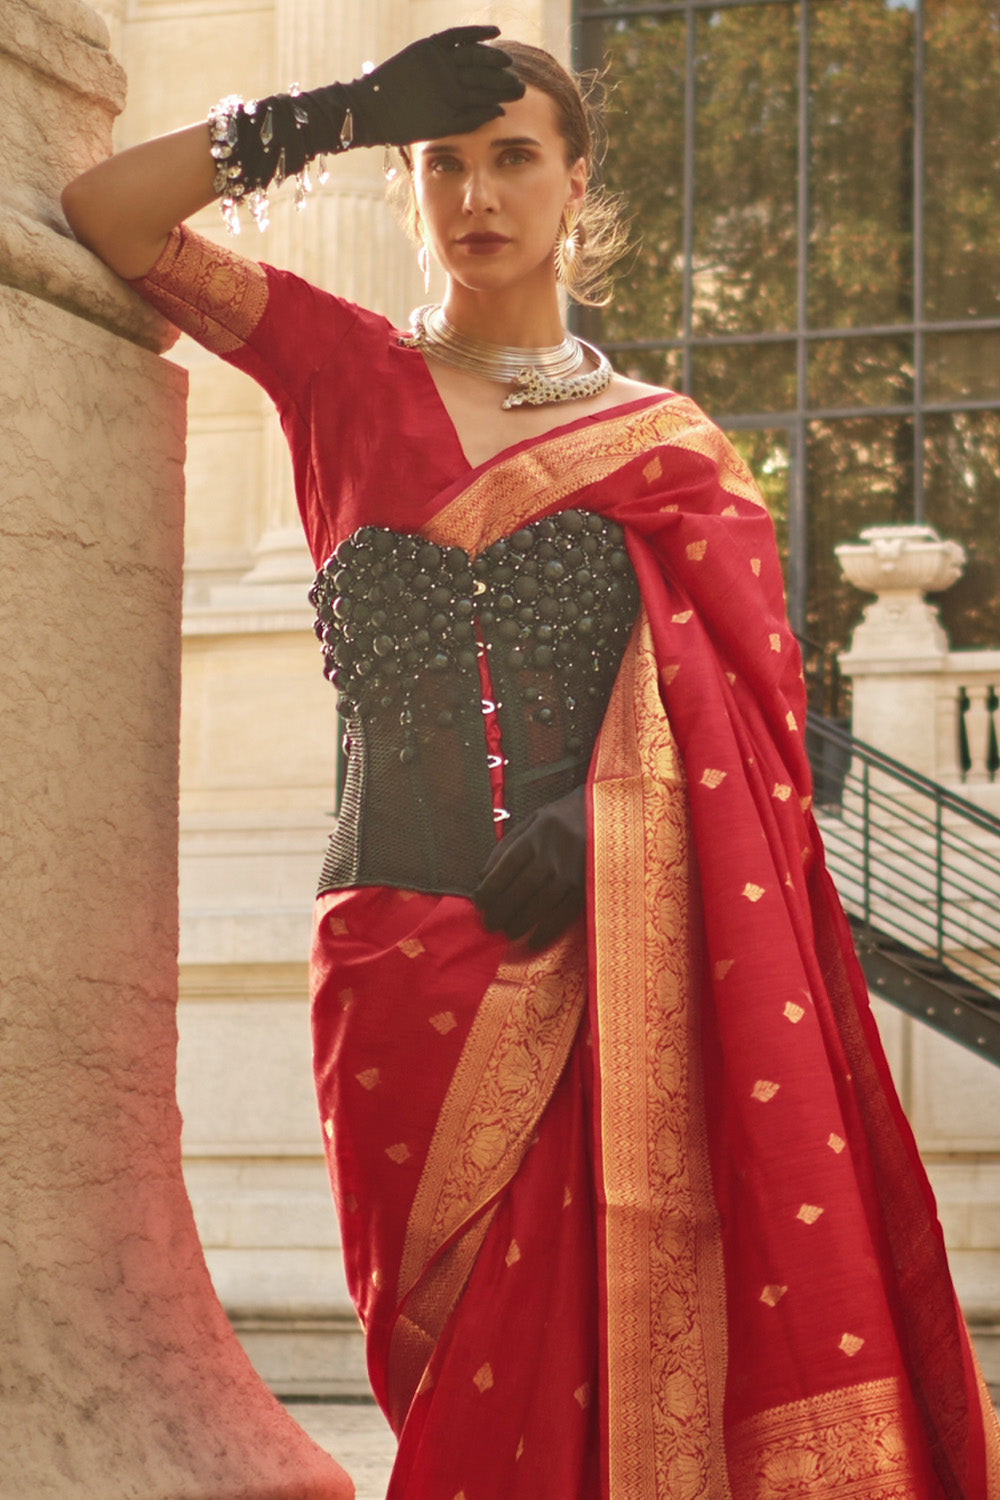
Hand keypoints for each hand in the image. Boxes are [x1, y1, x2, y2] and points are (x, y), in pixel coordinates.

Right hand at [345, 27, 524, 146]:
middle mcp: (452, 79)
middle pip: (482, 73)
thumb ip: (469, 120)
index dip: (503, 91)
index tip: (522, 93)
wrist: (373, 110)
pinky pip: (456, 37)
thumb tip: (499, 112)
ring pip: (472, 55)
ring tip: (506, 59)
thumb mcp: (442, 127)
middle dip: (501, 75)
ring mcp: (443, 62)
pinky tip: (494, 33)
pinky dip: (474, 34)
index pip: (485, 92)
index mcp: (456, 99)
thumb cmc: (405, 126)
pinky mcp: (430, 47)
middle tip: (518, 79)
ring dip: (491, 55)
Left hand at [474, 786, 586, 949]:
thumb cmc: (563, 818)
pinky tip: (534, 941)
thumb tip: (482, 876)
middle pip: (520, 889)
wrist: (604, 813)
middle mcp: (550, 856)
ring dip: (520, 922)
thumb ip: (507, 845)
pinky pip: (564, 914)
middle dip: (501, 911)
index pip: (505, 867)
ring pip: (539, 904)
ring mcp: (570, 873)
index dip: (489, 889)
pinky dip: (547, 930)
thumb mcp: (533, 820)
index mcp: (534, 837)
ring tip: (507, 933)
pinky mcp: (586, 887)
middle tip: (489, 925)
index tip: (479, 903)